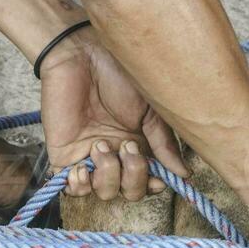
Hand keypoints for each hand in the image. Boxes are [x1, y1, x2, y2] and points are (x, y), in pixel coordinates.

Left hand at [39, 28, 189, 200]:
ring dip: (107, 176)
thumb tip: (184, 174)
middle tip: (128, 147)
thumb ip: (163, 143)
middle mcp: (115, 155)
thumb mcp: (150, 110)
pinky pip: (71, 188)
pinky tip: (82, 167)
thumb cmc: (118, 74)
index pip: (148, 182)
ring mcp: (89, 157)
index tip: (160, 178)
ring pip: (103, 192)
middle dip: (133, 178)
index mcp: (138, 146)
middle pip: (128, 192)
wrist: (83, 55)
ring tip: (100, 145)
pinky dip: (79, 185)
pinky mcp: (64, 155)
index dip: (153, 185)